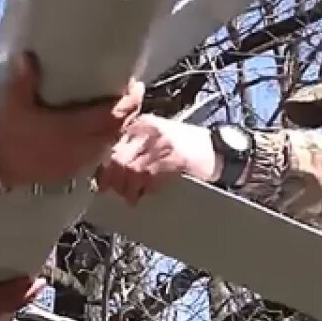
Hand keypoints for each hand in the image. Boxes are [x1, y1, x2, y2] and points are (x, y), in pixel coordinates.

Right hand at [0, 52, 143, 190]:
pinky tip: (100, 131)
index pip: (112, 117)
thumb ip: (23, 78)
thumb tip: (29, 55)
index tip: (134, 86)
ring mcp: (80, 161)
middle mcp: (82, 146)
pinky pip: (100, 154)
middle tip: (131, 94)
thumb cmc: (8, 134)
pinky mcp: (74, 170)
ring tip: (119, 110)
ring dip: (119, 127)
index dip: (129, 102)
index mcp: (73, 129)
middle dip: (129, 112)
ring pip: (111, 143)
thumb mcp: (13, 102)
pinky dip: (106, 140)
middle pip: (118, 130)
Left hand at [95, 114, 218, 203]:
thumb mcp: (159, 136)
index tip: (102, 180)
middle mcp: (148, 130)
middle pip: (117, 157)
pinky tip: (146, 194)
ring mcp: (160, 144)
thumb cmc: (189, 147)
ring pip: (129, 169)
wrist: (218, 150)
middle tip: (115, 192)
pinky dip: (144, 189)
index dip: (105, 166)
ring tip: (131, 197)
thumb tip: (112, 167)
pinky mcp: (172, 159)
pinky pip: (148, 177)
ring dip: (127, 188)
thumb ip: (137, 146)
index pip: (113, 144)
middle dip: (113, 179)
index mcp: (142, 124)